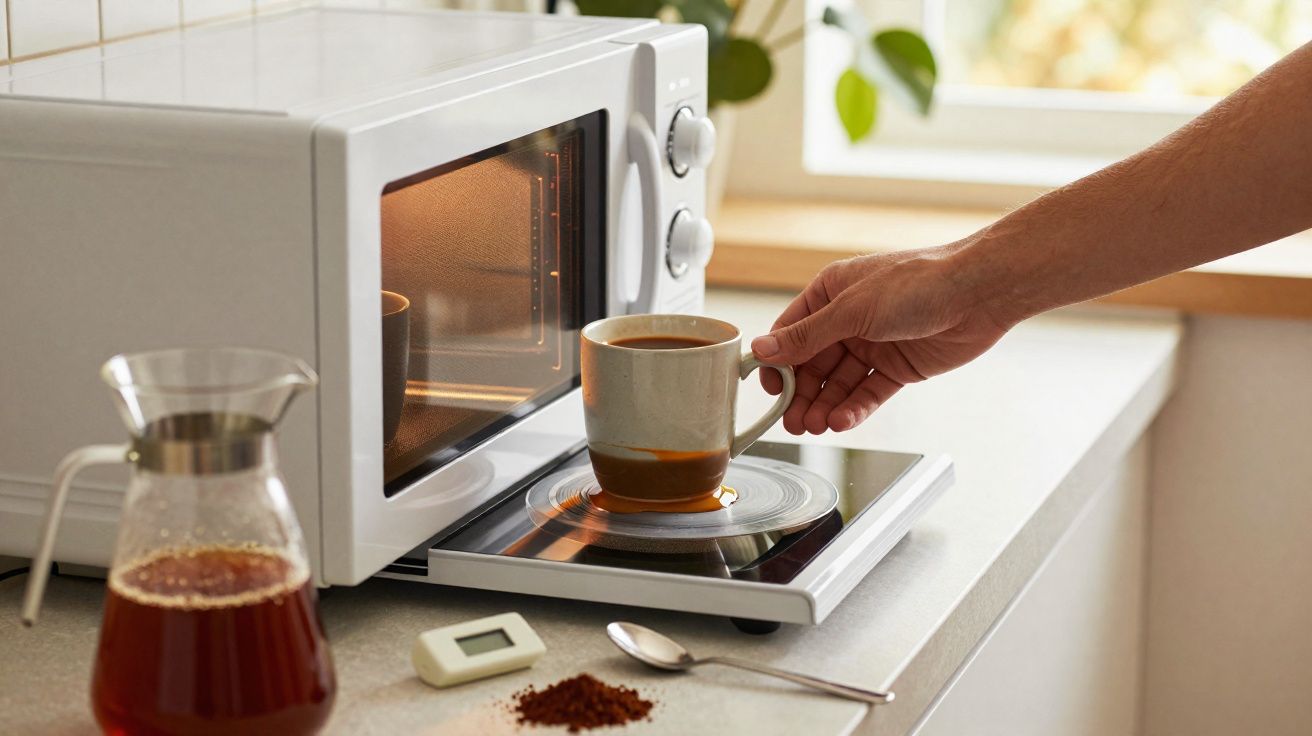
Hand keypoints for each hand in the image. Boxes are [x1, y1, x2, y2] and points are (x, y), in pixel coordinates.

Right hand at [752, 244, 1013, 434]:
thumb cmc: (918, 283)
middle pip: (813, 364)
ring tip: (814, 427)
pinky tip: (841, 421)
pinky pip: (868, 392)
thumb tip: (762, 349)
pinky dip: (854, 408)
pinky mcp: (898, 368)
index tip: (769, 389)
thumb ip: (806, 336)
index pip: (791, 333)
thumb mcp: (852, 310)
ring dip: (824, 406)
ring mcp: (874, 345)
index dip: (777, 362)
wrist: (978, 293)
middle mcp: (849, 320)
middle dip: (801, 394)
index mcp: (831, 293)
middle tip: (791, 421)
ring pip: (839, 384)